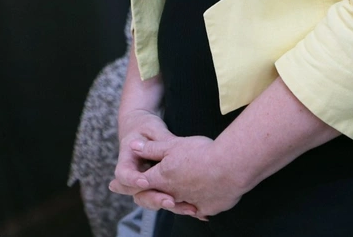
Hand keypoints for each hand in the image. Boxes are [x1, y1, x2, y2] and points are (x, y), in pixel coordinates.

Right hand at [109, 109, 201, 216]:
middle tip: (170, 201)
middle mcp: (135, 178)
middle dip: (154, 199)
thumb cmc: (145, 128)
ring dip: (171, 206)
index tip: (144, 181)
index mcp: (127, 161)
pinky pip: (167, 200)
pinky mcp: (160, 189)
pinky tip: (196, 209)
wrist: (143, 133)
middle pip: (139, 195)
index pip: (124, 174)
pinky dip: (181, 205)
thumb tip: (161, 146)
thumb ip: (157, 142)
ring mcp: (147, 186)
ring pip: (154, 201)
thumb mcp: (152, 129)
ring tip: (189, 208)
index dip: (132, 180)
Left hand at [133, 135, 247, 219]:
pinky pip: (199, 209)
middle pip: (159, 196)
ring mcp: (191, 202)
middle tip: (157, 187)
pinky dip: (197, 206)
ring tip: (179, 195)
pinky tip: (200, 204)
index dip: (134, 181)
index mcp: (162, 177)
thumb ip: (152, 148)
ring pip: (179, 204)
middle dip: (155, 194)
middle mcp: (173, 193)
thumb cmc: (201, 153)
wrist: (230, 166)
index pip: (141, 183)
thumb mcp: (173, 144)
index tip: (122, 183)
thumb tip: (133, 145)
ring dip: (177, 201)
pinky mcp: (208, 208)